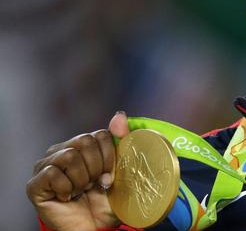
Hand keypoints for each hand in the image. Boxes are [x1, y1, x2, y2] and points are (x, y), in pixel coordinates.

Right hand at [26, 112, 129, 230]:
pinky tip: (68, 197)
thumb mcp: (121, 169)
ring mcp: (45, 166)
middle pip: (85, 141)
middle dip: (97, 168)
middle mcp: (60, 150)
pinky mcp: (35, 183)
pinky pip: (54, 174)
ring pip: (69, 156)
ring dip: (82, 179)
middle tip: (93, 184)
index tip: (109, 176)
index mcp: (81, 145)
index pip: (100, 134)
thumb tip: (119, 114)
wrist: (94, 227)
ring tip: (80, 191)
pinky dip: (67, 189)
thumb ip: (121, 140)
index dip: (110, 158)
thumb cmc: (105, 199)